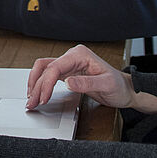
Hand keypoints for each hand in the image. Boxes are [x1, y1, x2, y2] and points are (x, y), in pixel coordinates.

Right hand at [24, 44, 156, 116]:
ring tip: (31, 100)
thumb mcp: (106, 85)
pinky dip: (41, 84)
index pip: (55, 67)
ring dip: (35, 84)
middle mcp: (72, 57)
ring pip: (44, 70)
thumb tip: (67, 82)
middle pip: (45, 67)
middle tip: (32, 102)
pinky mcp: (67, 73)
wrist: (125, 90)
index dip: (45, 83)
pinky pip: (49, 76)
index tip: (43, 97)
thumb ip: (86, 83)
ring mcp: (69, 64)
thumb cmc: (118, 86)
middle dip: (36, 85)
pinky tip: (37, 94)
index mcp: (79, 55)